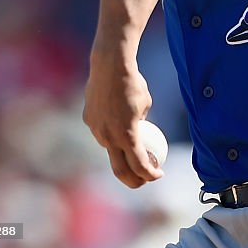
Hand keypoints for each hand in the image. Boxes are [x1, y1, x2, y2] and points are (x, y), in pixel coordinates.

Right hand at [82, 56, 162, 187]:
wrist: (109, 67)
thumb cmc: (133, 84)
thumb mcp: (145, 105)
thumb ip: (140, 123)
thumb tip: (138, 134)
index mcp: (126, 134)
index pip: (139, 165)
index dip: (150, 174)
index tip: (158, 174)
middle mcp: (108, 136)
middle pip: (120, 170)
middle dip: (133, 180)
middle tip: (144, 180)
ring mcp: (96, 129)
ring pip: (109, 149)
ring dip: (121, 155)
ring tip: (134, 152)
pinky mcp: (88, 120)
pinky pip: (101, 132)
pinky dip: (111, 133)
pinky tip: (118, 120)